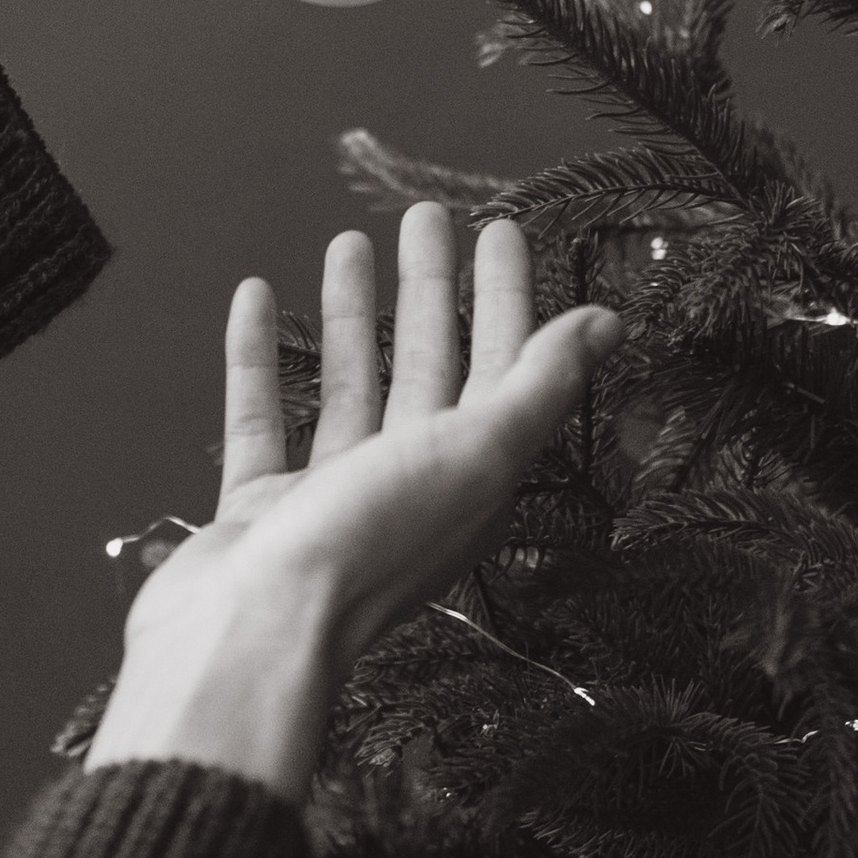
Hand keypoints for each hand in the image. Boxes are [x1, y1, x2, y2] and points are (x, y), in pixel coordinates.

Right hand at [85, 206, 619, 803]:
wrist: (249, 638)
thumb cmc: (367, 548)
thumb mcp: (475, 455)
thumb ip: (540, 386)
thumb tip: (609, 322)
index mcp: (470, 480)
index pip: (501, 370)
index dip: (507, 299)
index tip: (498, 230)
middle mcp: (407, 488)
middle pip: (428, 370)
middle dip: (432, 291)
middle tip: (425, 218)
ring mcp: (328, 502)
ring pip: (348, 389)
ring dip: (352, 317)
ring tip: (346, 243)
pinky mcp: (258, 511)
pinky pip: (261, 417)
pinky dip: (259, 358)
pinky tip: (256, 296)